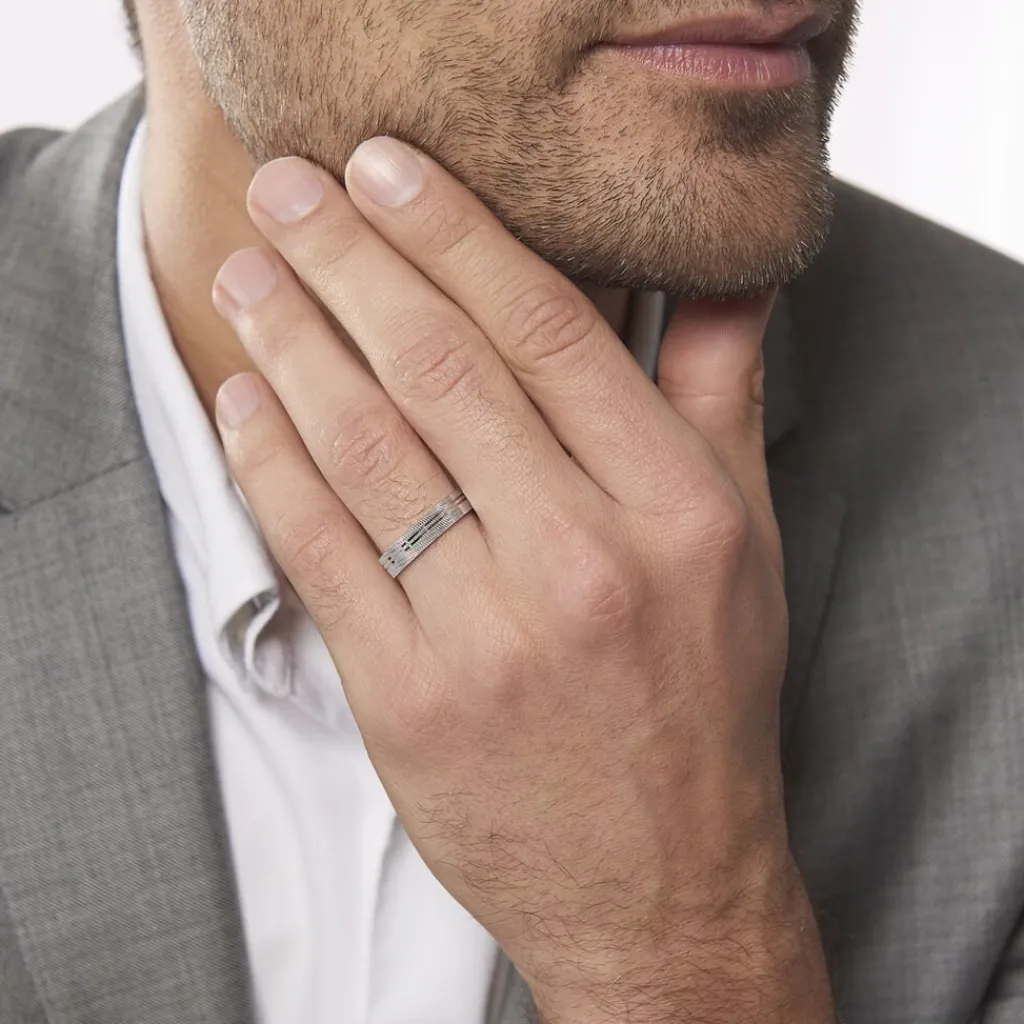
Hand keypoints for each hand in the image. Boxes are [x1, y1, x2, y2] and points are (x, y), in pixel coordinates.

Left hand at [211, 138, 832, 1022]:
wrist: (661, 881)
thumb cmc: (703, 701)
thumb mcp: (744, 542)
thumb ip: (719, 397)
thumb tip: (722, 272)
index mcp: (673, 507)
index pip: (547, 329)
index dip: (456, 233)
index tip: (388, 170)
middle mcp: (583, 560)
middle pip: (442, 369)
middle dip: (349, 261)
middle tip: (289, 190)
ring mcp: (486, 634)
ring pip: (366, 448)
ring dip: (292, 345)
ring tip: (248, 275)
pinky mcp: (407, 699)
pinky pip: (320, 553)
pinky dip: (270, 464)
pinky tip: (244, 399)